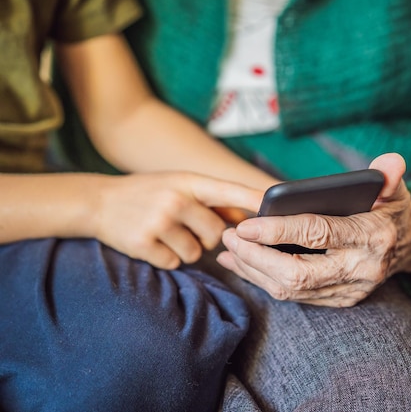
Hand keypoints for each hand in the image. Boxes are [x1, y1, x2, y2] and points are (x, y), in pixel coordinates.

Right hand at [94, 172, 262, 268]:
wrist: (98, 201)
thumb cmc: (149, 193)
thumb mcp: (181, 186)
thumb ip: (213, 201)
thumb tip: (247, 219)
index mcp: (190, 182)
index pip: (230, 192)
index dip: (255, 201)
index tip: (276, 207)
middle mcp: (176, 199)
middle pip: (218, 235)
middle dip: (209, 237)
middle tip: (187, 227)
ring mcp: (158, 221)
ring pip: (197, 253)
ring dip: (187, 249)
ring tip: (167, 232)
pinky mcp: (143, 243)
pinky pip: (174, 263)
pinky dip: (167, 258)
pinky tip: (153, 242)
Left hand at [217, 153, 410, 306]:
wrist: (410, 248)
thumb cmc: (393, 213)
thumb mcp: (395, 191)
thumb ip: (389, 177)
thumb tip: (391, 161)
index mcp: (372, 238)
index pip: (319, 234)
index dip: (279, 231)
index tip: (246, 225)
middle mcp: (360, 270)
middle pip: (298, 273)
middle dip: (257, 258)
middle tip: (230, 238)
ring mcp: (348, 290)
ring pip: (291, 290)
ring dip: (254, 271)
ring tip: (228, 250)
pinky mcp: (338, 300)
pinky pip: (294, 296)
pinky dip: (265, 281)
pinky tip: (243, 265)